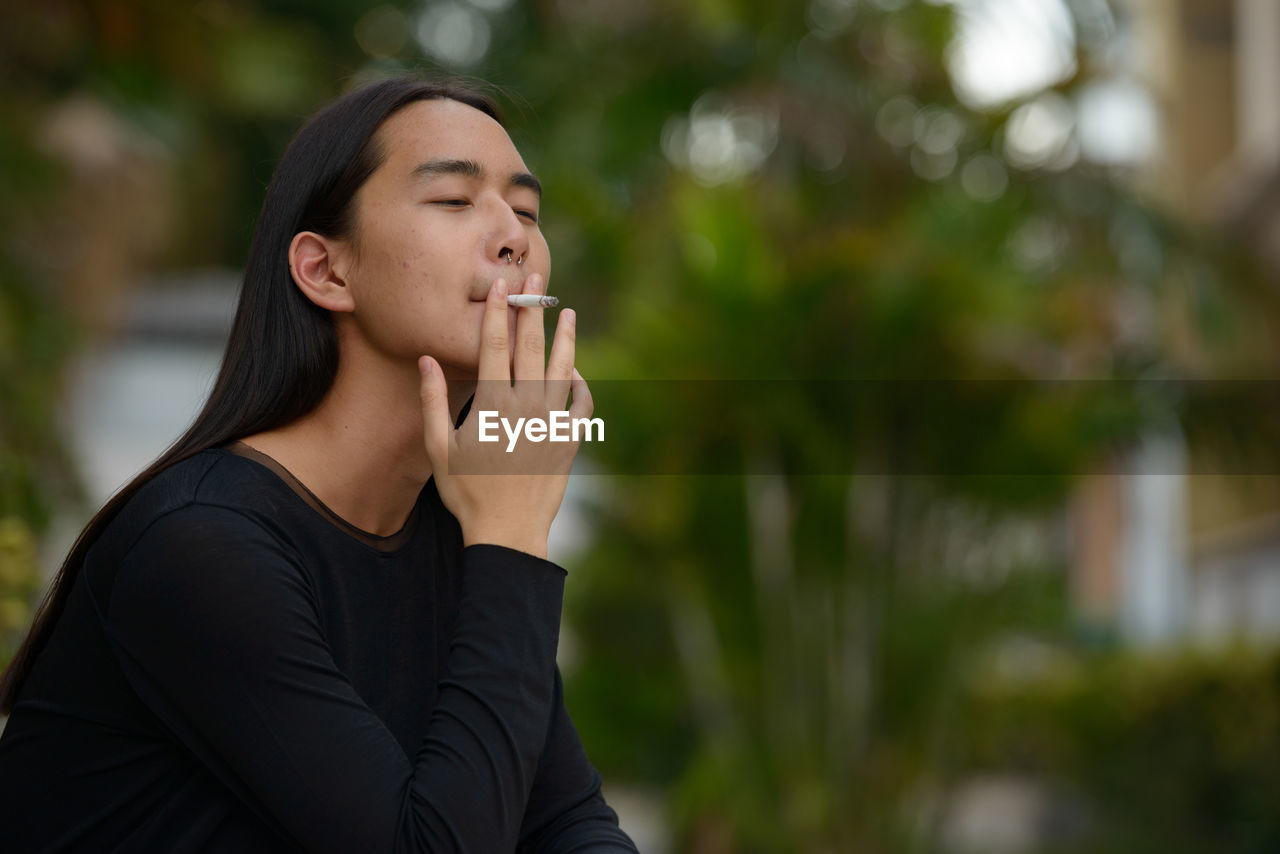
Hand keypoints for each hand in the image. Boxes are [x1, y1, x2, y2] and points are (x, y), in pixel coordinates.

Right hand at [417, 274, 591, 558]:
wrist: (509, 531)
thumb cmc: (467, 493)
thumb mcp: (440, 449)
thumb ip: (433, 402)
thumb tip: (427, 360)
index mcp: (493, 406)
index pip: (495, 347)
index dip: (499, 313)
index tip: (502, 286)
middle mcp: (527, 408)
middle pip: (532, 348)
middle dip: (533, 311)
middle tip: (537, 280)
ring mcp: (553, 422)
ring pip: (563, 370)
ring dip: (566, 339)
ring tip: (568, 314)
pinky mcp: (571, 440)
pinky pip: (582, 404)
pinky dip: (582, 384)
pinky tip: (577, 372)